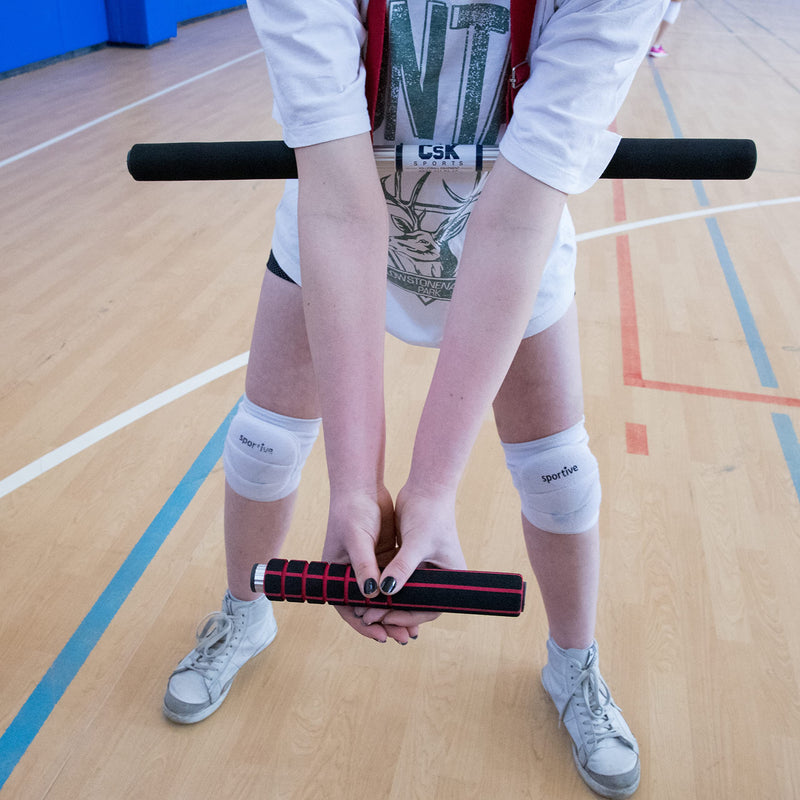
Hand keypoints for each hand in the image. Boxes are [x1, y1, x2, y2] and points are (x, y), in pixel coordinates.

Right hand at [321, 485, 415, 643]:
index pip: (347, 607)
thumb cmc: (352, 510)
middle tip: (401, 638)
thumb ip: (365, 566)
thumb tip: (373, 594)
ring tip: (411, 631)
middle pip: (366, 607)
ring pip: (382, 597)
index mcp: (335, 573)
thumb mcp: (358, 539)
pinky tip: (417, 606)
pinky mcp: (382, 557)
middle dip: (384, 622)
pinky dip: (403, 595)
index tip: (381, 636)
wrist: (362, 486)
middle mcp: (350, 573)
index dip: (364, 624)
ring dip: (395, 611)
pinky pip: (392, 583)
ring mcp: (368, 566)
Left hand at [357, 482, 467, 635]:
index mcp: (451, 577)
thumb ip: (401, 568)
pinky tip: (366, 594)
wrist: (426, 486)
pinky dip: (383, 587)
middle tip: (370, 619)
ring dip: (386, 602)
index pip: (429, 608)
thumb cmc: (429, 512)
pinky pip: (396, 579)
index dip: (406, 616)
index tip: (385, 618)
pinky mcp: (411, 559)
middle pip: (415, 604)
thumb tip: (384, 591)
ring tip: (365, 611)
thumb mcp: (415, 543)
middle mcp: (440, 576)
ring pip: (404, 594)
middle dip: (394, 613)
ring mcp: (425, 568)